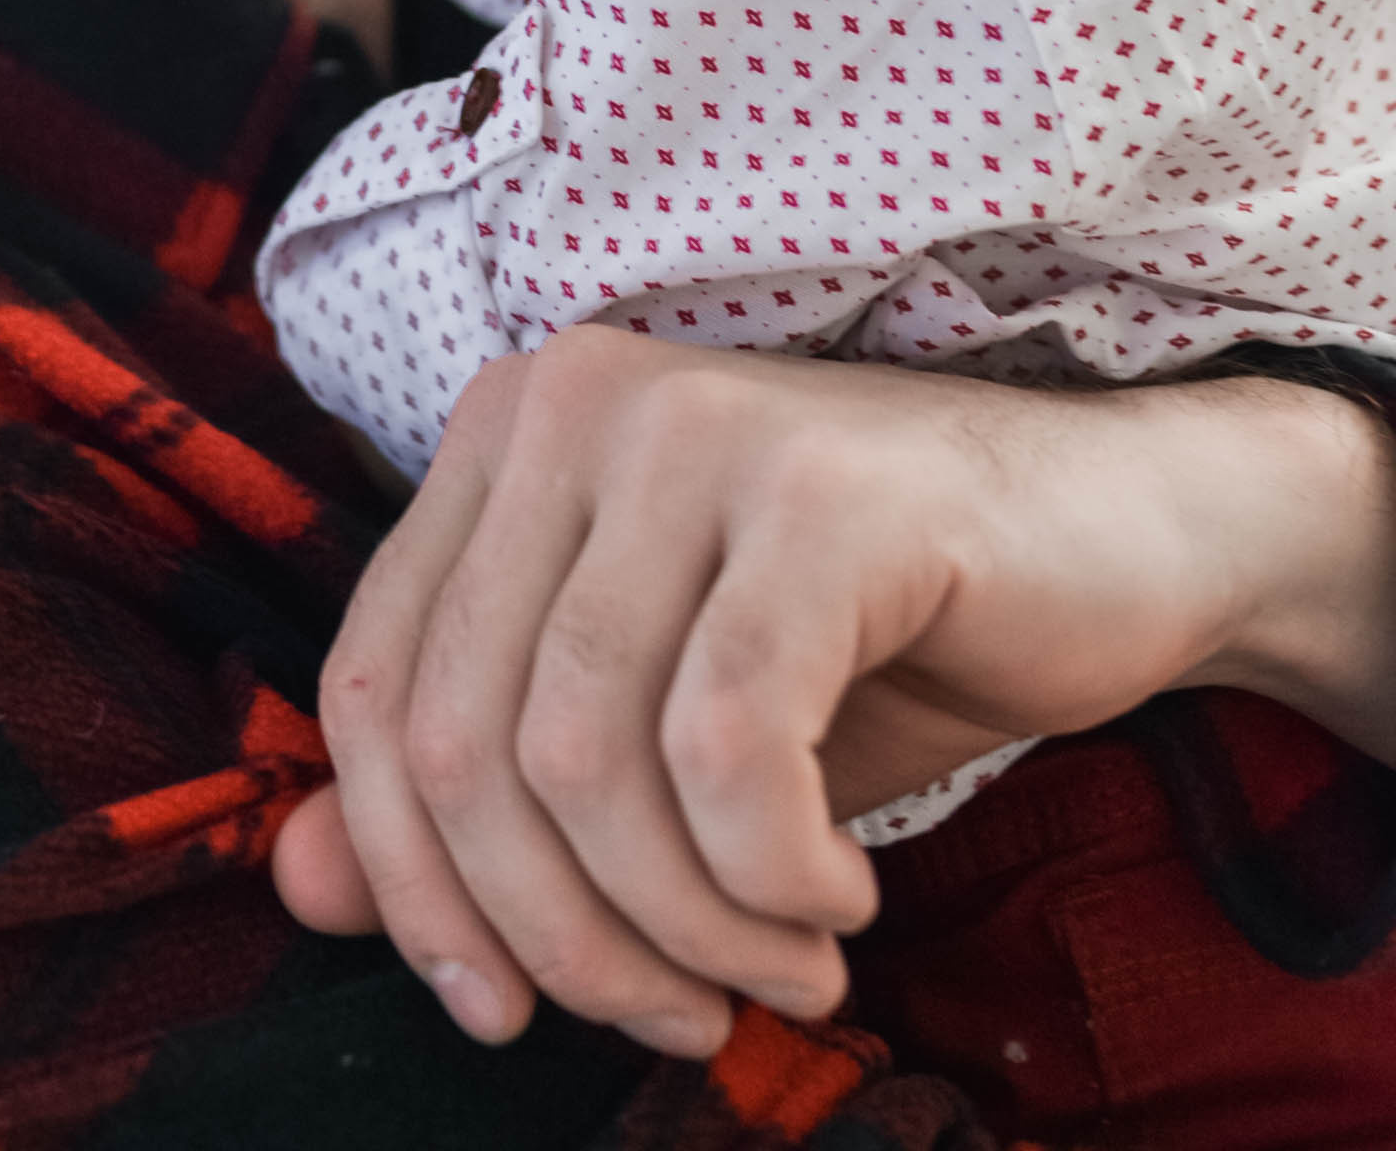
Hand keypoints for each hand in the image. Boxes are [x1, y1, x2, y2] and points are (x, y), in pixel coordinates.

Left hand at [274, 330, 1395, 1057]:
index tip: (493, 1011)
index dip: (410, 883)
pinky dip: (771, 875)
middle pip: (465, 741)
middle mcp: (572, 399)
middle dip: (559, 937)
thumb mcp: (649, 726)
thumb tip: (296, 889)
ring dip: (684, 925)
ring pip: (585, 760)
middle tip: (679, 1015)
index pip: (371, 688)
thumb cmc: (867, 638)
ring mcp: (694, 427)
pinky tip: (838, 894)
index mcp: (503, 434)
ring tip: (780, 961)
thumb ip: (469, 795)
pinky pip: (726, 746)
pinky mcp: (822, 491)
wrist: (1117, 531)